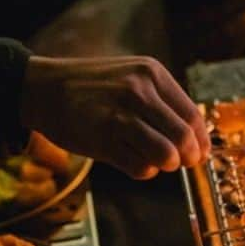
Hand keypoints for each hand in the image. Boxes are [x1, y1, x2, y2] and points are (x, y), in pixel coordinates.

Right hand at [20, 55, 210, 179]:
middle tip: (182, 162)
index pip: (192, 115)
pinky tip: (135, 162)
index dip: (201, 140)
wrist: (43, 88)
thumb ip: (162, 102)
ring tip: (158, 161)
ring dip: (167, 164)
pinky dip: (144, 171)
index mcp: (151, 74)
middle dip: (188, 157)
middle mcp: (138, 91)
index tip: (200, 153)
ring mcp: (119, 115)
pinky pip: (139, 167)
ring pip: (166, 154)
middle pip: (183, 137)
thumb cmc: (92, 87)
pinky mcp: (102, 139)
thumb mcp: (131, 77)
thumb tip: (195, 139)